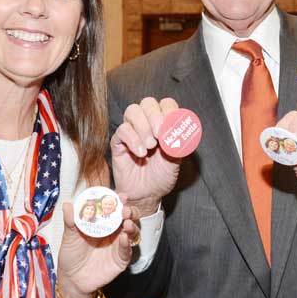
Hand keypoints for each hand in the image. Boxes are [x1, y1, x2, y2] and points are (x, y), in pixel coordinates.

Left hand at [56, 200, 139, 297]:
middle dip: (129, 211)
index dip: (119, 201)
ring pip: (132, 232)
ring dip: (132, 225)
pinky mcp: (121, 259)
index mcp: (103, 223)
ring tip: (126, 222)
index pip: (114, 208)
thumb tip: (66, 204)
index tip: (120, 195)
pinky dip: (127, 243)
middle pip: (128, 218)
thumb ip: (70, 221)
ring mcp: (119, 245)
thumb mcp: (70, 236)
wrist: (71, 279)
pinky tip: (124, 238)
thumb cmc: (71, 255)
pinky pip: (127, 250)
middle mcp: (114, 232)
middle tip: (125, 209)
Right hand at [110, 97, 181, 214]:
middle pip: (148, 103)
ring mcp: (132, 131)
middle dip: (155, 117)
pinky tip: (141, 153)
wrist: (147, 195)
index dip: (170, 112)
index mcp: (164, 123)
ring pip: (132, 111)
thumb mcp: (176, 160)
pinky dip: (133, 139)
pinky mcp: (118, 142)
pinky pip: (122, 129)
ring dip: (143, 127)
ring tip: (150, 146)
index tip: (172, 129)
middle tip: (160, 136)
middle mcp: (147, 123)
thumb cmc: (162, 175)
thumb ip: (178, 143)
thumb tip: (178, 129)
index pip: (166, 104)